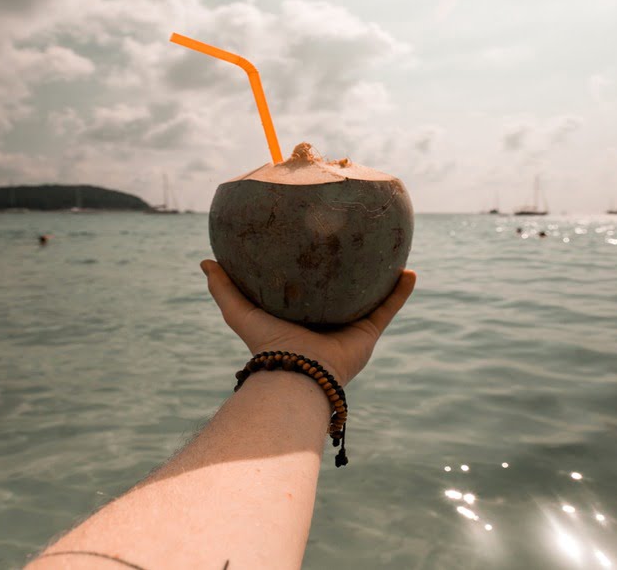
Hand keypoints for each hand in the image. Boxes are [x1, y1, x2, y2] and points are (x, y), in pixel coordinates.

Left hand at [201, 260, 416, 385]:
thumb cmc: (267, 345)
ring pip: (371, 298)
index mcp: (300, 318)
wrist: (295, 374)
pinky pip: (388, 309)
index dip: (314, 271)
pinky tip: (410, 272)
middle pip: (343, 292)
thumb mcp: (240, 313)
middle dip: (352, 272)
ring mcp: (349, 328)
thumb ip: (224, 289)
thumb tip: (206, 261)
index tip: (318, 246)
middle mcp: (326, 322)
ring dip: (383, 278)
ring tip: (392, 252)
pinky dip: (401, 292)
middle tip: (358, 243)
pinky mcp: (367, 335)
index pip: (309, 290)